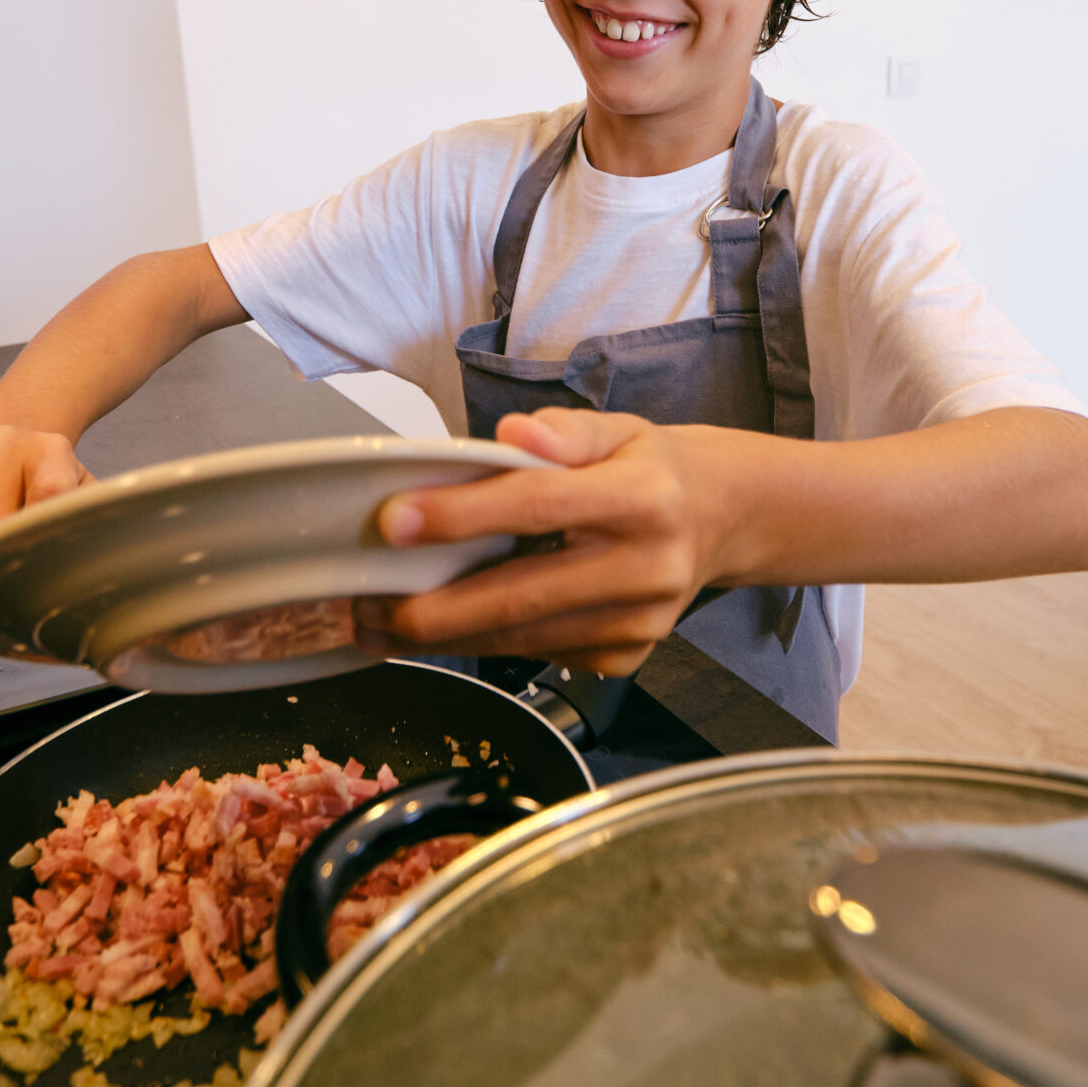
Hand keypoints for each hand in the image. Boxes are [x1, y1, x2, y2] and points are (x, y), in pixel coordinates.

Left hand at [353, 409, 742, 676]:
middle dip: (435, 608)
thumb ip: (564, 430)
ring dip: (446, 638)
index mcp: (645, 499)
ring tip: (380, 626)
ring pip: (524, 638)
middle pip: (523, 595)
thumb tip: (512, 435)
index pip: (539, 506)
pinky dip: (486, 646)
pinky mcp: (629, 657)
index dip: (462, 515)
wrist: (721, 520)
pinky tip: (444, 633)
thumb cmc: (650, 471)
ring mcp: (641, 624)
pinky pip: (541, 654)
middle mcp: (648, 568)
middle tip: (366, 605)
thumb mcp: (618, 429)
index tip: (394, 521)